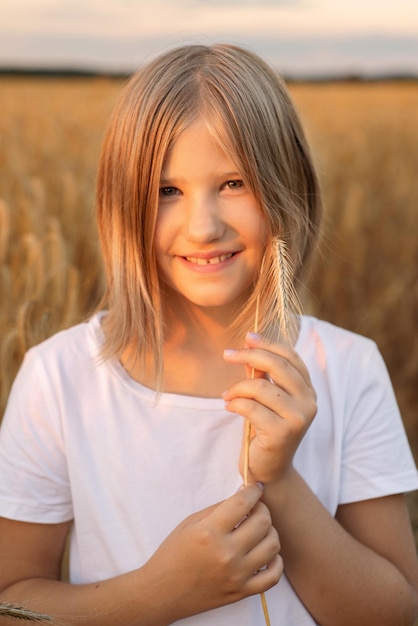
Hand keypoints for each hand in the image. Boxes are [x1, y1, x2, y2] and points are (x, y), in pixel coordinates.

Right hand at [142, 484, 281, 620]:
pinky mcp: (241, 592)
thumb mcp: (190, 523)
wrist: (162, 592)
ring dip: (269, 532)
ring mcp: (237, 575)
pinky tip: (265, 553)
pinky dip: (274, 561)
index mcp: (209, 533)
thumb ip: (218, 509)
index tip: (255, 487)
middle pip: (263, 521)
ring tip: (258, 530)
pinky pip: (273, 576)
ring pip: (273, 545)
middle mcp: (226, 554)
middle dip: (262, 509)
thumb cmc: (172, 554)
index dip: (253, 490)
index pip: (243, 503)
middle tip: (255, 508)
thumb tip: (243, 495)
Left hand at [223, 333, 316, 484]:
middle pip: (278, 365)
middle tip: (227, 355)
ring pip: (260, 386)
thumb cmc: (264, 429)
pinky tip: (230, 407)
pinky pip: (250, 407)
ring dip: (237, 388)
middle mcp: (309, 402)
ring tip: (228, 395)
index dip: (268, 344)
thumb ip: (263, 374)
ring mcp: (298, 418)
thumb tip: (249, 345)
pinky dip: (235, 404)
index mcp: (307, 390)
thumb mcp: (266, 398)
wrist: (268, 470)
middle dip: (249, 356)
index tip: (247, 337)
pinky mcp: (282, 433)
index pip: (291, 357)